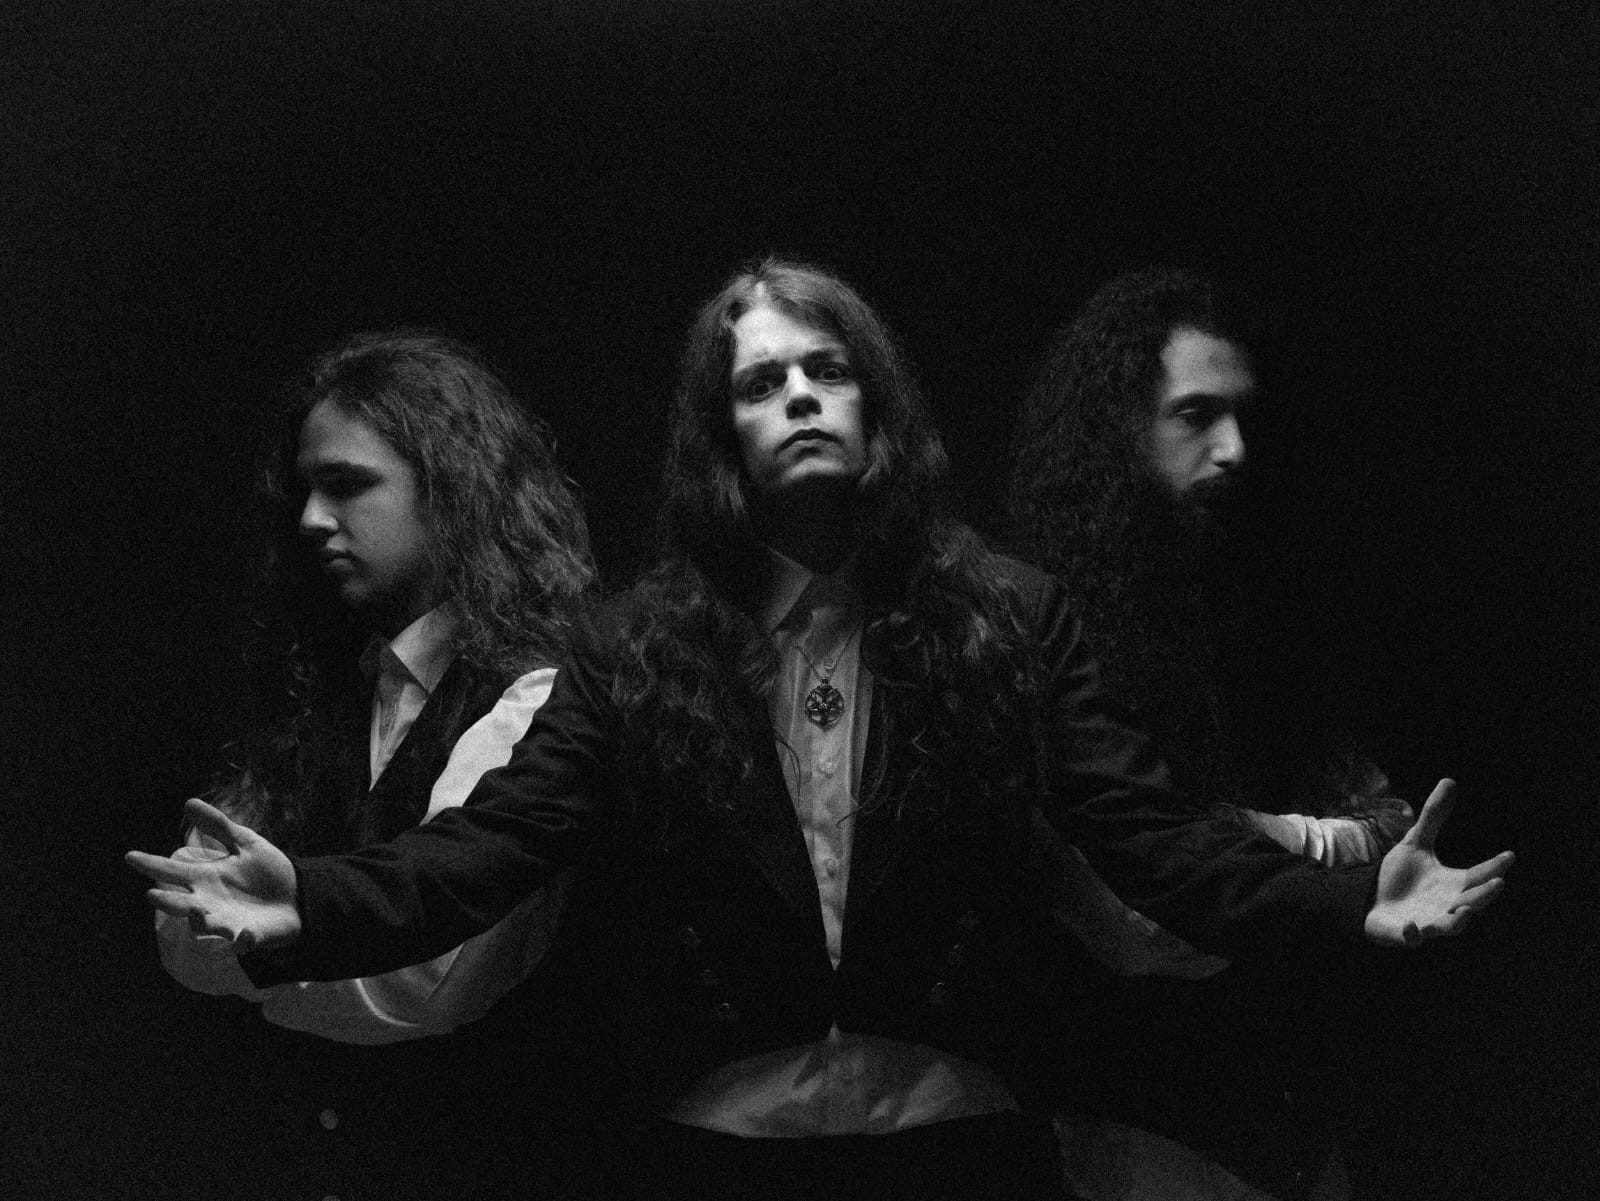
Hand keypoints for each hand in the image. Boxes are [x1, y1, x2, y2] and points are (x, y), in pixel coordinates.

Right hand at [126, 798, 301, 952]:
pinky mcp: (247, 936)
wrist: (298, 896)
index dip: (152, 864)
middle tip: (152, 895)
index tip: (130, 855)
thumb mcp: (245, 843)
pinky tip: (244, 933)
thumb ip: (219, 826)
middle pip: (180, 903)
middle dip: (168, 901)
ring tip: (196, 912)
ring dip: (199, 920)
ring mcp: (226, 921)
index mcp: (206, 878)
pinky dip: (241, 938)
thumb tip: (189, 802)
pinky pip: (241, 940)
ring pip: (204, 925)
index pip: (173, 871)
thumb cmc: (266, 871)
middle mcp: (208, 902)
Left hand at [1365, 779, 1513, 945]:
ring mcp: (1428, 922)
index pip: (1478, 876)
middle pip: (1472, 902)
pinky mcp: (1406, 935)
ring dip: (1459, 920)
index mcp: (1453, 884)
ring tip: (1466, 911)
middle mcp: (1447, 906)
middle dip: (1484, 895)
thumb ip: (1433, 817)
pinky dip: (1415, 934)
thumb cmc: (1399, 875)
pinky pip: (1413, 939)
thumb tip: (1450, 780)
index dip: (1494, 867)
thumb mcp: (1416, 843)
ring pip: (1451, 926)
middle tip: (1498, 884)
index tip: (1509, 856)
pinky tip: (1413, 926)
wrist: (1369, 899)